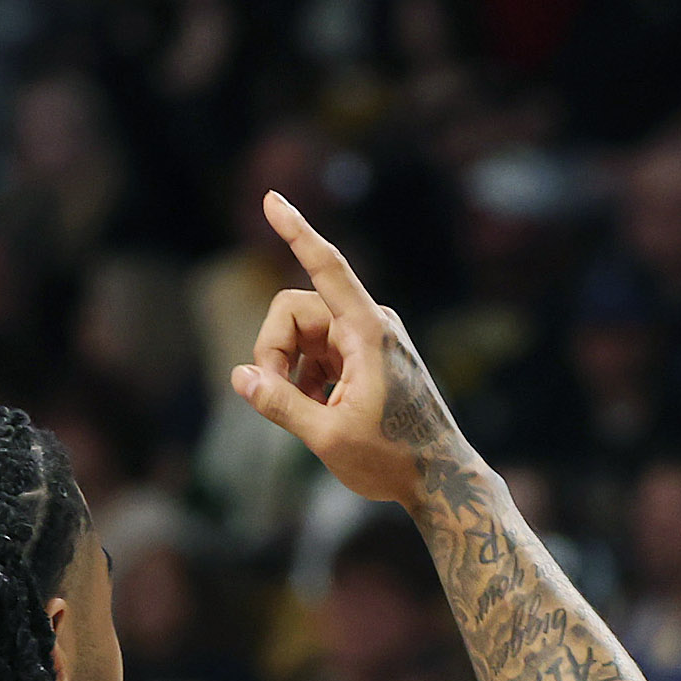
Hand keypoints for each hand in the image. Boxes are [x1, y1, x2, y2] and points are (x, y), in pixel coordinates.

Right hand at [230, 192, 456, 510]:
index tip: (271, 200)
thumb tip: (240, 377)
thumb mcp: (327, 437)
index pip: (325, 267)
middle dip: (273, 350)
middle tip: (275, 397)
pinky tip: (319, 409)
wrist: (441, 480)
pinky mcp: (368, 355)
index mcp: (368, 332)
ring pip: (302, 332)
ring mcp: (370, 338)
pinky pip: (319, 350)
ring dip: (290, 369)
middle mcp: (371, 323)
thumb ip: (280, 404)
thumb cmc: (393, 460)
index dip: (297, 232)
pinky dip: (307, 376)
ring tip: (307, 414)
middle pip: (293, 311)